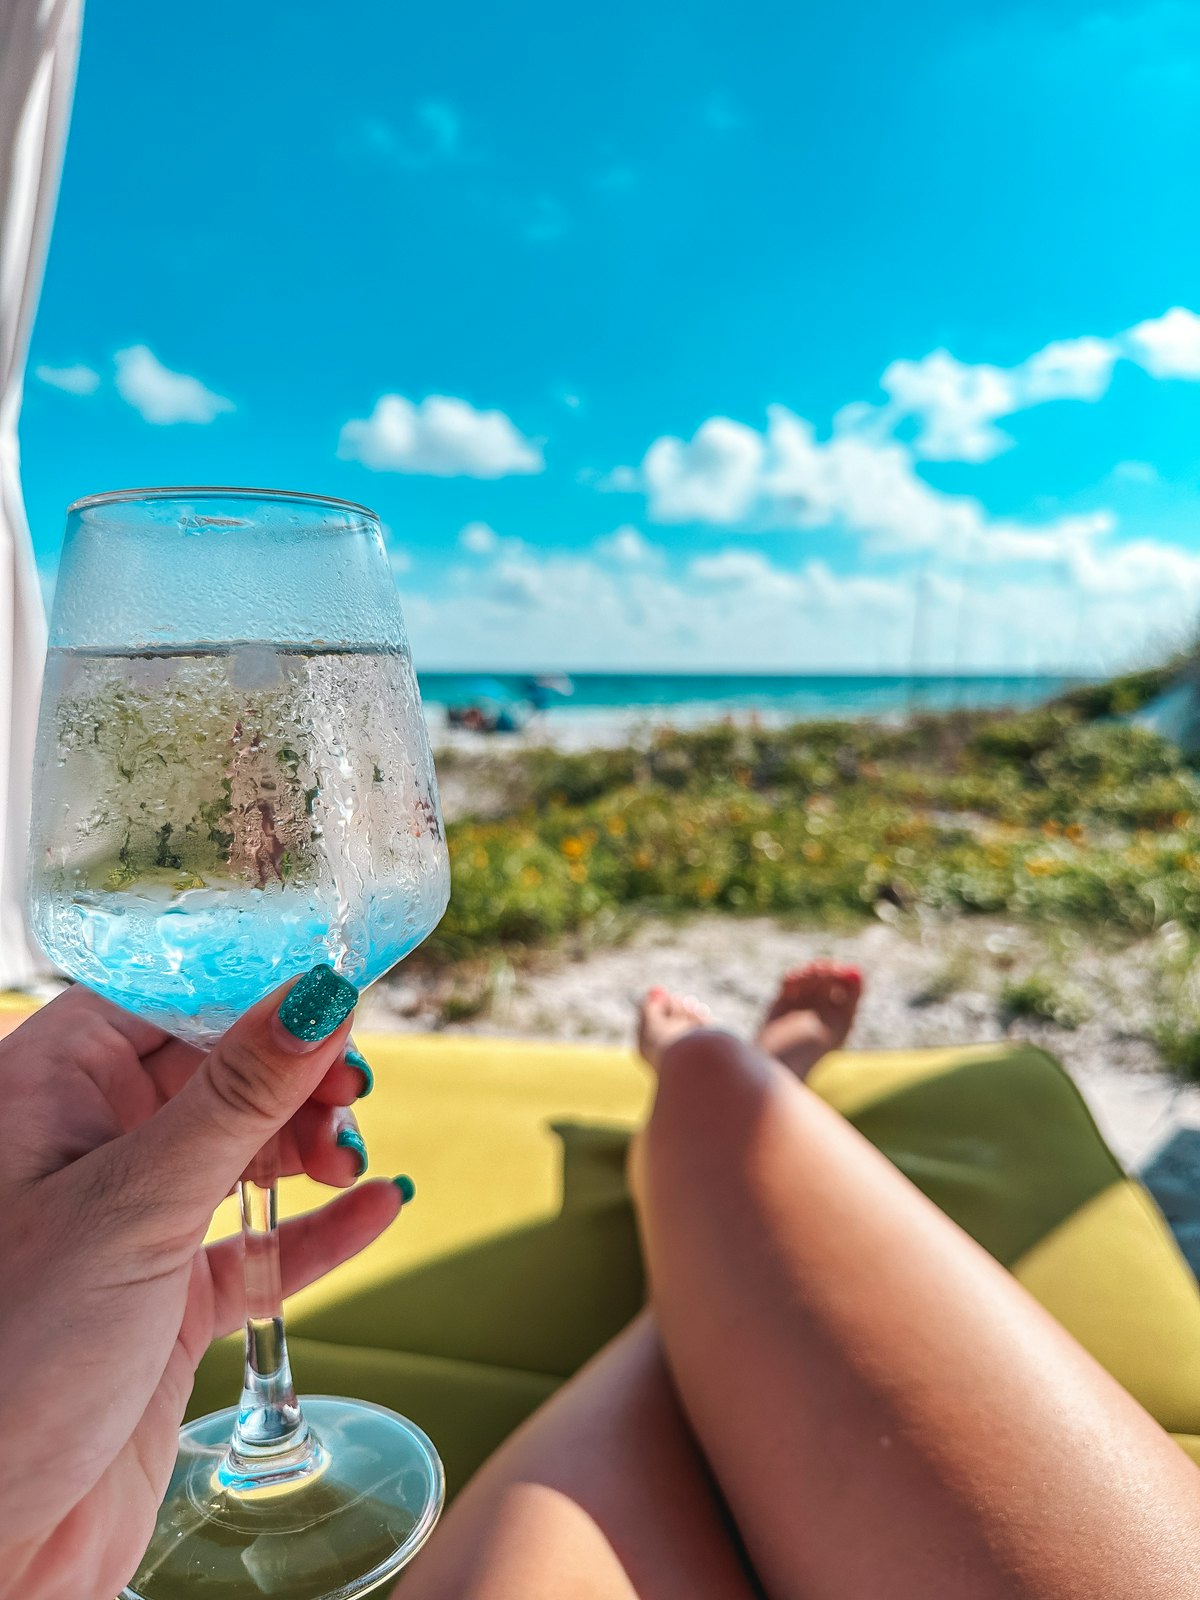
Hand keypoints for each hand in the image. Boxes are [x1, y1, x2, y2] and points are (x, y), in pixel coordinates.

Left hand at [0, 977, 405, 1599]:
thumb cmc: (12, 1359)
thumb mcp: (135, 1204)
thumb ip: (236, 1096)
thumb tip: (323, 995)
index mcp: (45, 1092)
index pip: (162, 998)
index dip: (249, 987)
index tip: (335, 987)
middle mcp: (85, 1149)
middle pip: (214, 1070)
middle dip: (291, 1072)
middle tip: (350, 1089)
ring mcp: (130, 1228)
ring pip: (241, 1152)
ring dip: (308, 1145)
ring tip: (349, 1158)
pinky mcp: (167, 1305)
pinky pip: (259, 1247)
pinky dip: (319, 1228)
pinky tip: (375, 1208)